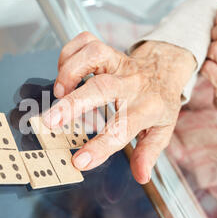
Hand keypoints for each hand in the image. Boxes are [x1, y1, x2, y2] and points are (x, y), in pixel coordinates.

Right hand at [42, 32, 195, 183]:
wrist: (166, 68)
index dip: (100, 147)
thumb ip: (148, 152)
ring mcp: (120, 63)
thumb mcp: (161, 130)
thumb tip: (141, 176)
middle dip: (73, 104)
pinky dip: (68, 53)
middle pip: (102, 88)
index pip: (123, 129)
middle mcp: (132, 83)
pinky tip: (64, 72)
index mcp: (148, 108)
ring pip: (94, 54)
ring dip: (70, 71)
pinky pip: (86, 41)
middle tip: (50, 121)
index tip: (79, 162)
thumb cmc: (160, 103)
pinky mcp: (109, 50)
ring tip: (58, 92)